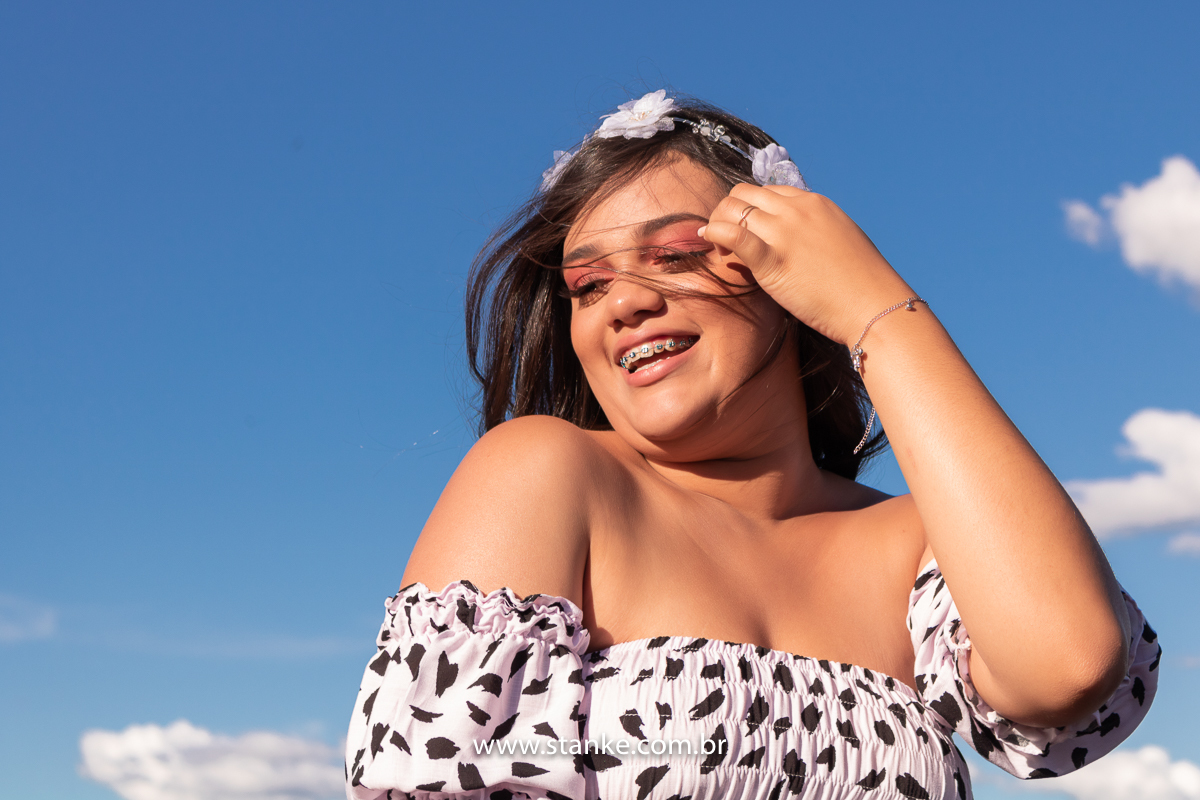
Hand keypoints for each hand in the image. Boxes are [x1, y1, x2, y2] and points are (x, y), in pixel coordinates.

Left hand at [700, 184, 915, 345]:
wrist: (873, 305)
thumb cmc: (860, 284)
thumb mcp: (839, 241)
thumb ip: (814, 232)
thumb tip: (796, 242)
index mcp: (814, 203)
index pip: (766, 191)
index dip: (750, 209)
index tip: (747, 230)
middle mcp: (796, 210)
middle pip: (743, 193)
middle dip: (727, 212)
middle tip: (725, 240)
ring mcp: (784, 231)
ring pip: (732, 208)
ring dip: (718, 223)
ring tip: (720, 249)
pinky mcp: (772, 258)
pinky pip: (732, 234)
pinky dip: (714, 233)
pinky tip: (710, 243)